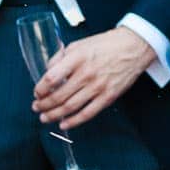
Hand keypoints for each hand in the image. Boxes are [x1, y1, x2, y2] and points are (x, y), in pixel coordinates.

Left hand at [32, 25, 154, 129]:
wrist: (133, 47)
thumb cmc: (104, 45)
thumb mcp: (77, 45)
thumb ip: (60, 58)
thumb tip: (46, 72)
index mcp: (76, 59)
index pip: (51, 78)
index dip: (40, 89)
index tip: (36, 93)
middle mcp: (86, 74)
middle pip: (58, 96)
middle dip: (43, 105)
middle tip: (36, 107)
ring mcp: (98, 87)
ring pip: (70, 107)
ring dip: (54, 115)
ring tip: (45, 118)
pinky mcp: (109, 96)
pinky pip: (89, 113)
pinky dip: (74, 121)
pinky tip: (64, 124)